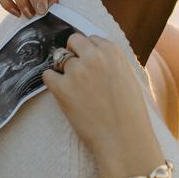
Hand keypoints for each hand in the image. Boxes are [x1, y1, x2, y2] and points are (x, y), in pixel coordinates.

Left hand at [42, 34, 159, 177]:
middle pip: (73, 41)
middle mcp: (93, 56)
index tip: (89, 63)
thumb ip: (111, 62)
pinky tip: (62, 92)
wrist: (123, 138)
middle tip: (77, 71)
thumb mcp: (127, 77)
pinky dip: (52, 82)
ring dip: (64, 70)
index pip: (91, 39)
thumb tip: (95, 54)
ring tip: (75, 88)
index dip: (89, 51)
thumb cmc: (130, 112)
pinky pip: (48, 75)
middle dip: (73, 53)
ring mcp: (76, 71)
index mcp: (112, 51)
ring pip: (59, 59)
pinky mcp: (62, 88)